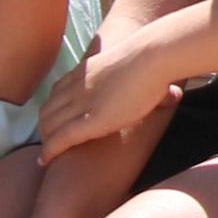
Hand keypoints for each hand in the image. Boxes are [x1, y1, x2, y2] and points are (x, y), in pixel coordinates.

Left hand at [37, 24, 184, 158]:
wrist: (154, 56)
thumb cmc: (156, 60)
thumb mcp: (138, 66)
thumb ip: (142, 79)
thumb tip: (173, 93)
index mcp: (86, 70)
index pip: (57, 91)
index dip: (51, 109)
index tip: (54, 122)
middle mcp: (77, 86)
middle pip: (47, 109)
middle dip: (44, 128)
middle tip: (49, 143)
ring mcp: (82, 102)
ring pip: (49, 125)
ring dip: (45, 141)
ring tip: (47, 155)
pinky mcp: (92, 119)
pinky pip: (61, 138)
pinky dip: (49, 150)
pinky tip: (45, 161)